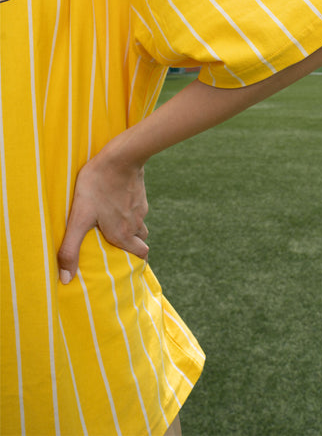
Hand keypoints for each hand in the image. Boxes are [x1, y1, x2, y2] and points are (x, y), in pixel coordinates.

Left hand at [57, 146, 148, 284]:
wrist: (120, 157)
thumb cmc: (97, 186)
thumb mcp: (79, 218)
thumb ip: (71, 249)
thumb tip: (65, 280)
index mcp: (123, 235)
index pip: (140, 255)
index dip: (135, 260)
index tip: (124, 261)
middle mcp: (135, 224)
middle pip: (141, 241)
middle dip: (132, 245)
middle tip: (116, 243)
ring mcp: (140, 207)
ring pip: (139, 223)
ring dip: (131, 226)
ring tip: (114, 222)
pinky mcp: (140, 193)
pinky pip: (137, 206)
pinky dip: (129, 208)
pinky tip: (116, 200)